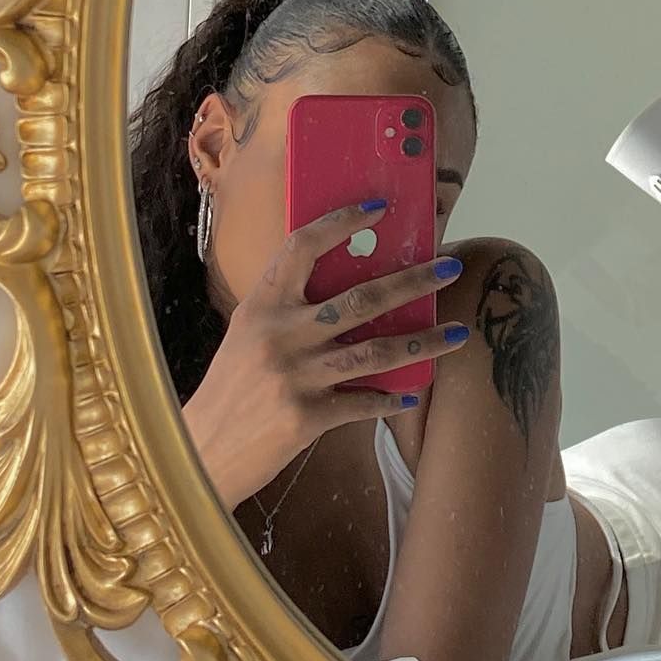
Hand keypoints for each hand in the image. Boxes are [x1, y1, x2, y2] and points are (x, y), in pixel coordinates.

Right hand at [180, 203, 466, 509]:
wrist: (201, 452)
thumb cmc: (232, 387)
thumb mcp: (249, 335)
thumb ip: (290, 310)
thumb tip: (351, 286)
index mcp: (262, 305)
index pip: (303, 247)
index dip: (341, 223)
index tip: (379, 209)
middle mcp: (280, 334)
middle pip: (361, 298)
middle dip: (414, 282)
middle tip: (451, 268)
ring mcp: (294, 377)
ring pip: (376, 352)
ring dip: (424, 342)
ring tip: (460, 333)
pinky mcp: (305, 418)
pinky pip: (363, 402)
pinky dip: (390, 398)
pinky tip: (412, 394)